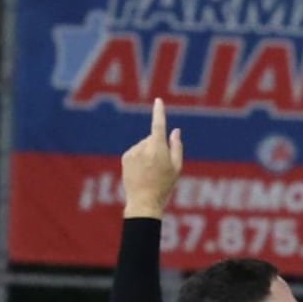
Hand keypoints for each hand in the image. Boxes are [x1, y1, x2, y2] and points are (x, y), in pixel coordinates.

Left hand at [121, 99, 183, 218]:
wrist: (143, 201)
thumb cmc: (164, 186)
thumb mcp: (177, 168)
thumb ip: (176, 147)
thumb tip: (175, 131)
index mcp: (158, 149)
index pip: (158, 125)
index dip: (159, 112)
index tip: (158, 101)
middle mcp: (143, 147)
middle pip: (153, 139)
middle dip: (158, 147)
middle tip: (162, 167)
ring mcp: (133, 152)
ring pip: (144, 146)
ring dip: (148, 154)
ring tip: (151, 172)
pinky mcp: (125, 157)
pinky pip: (135, 152)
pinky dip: (140, 159)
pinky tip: (142, 172)